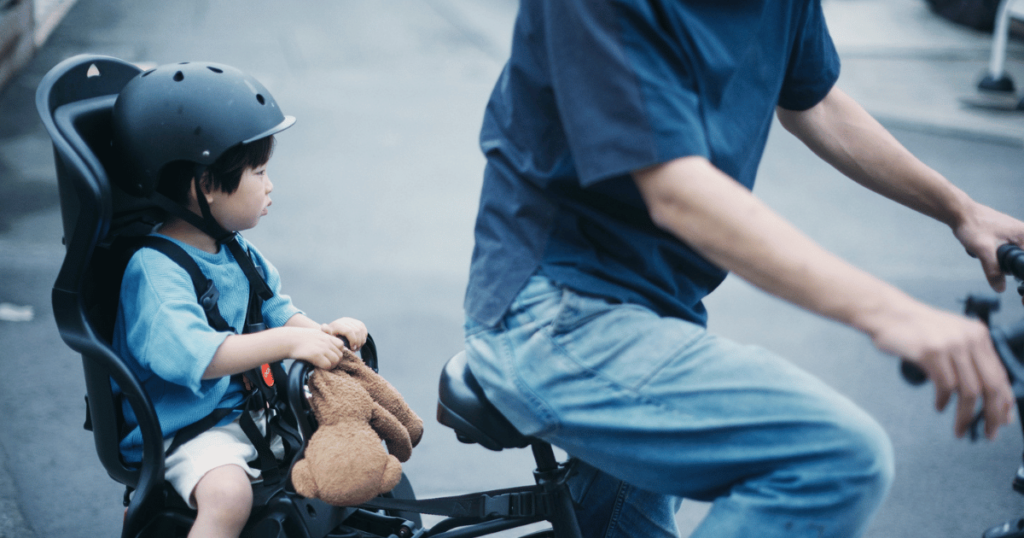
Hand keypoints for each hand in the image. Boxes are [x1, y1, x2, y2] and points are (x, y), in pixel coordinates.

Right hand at [284, 327, 346, 368]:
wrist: (289, 340)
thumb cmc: (299, 338)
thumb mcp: (315, 333)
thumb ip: (324, 335)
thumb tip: (328, 338)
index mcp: (326, 336)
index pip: (341, 345)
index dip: (337, 352)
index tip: (330, 355)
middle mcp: (326, 342)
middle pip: (340, 355)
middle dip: (335, 361)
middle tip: (326, 363)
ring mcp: (322, 348)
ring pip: (336, 361)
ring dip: (330, 366)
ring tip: (322, 366)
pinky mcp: (316, 355)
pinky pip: (328, 365)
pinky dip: (324, 368)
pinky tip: (318, 366)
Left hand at [321, 317, 367, 350]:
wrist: (334, 334)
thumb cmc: (331, 340)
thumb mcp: (328, 339)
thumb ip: (327, 334)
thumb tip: (324, 327)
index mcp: (337, 324)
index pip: (349, 331)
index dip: (353, 340)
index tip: (353, 348)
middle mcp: (344, 320)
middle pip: (357, 331)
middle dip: (358, 341)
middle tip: (356, 349)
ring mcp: (351, 320)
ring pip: (361, 330)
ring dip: (361, 340)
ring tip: (358, 347)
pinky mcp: (356, 322)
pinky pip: (363, 329)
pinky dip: (364, 337)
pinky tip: (360, 342)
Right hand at [869, 301, 1013, 438]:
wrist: (888, 313)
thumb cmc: (917, 330)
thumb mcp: (951, 337)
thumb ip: (969, 358)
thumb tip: (985, 393)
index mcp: (979, 335)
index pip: (1000, 374)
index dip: (1004, 402)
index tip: (1002, 420)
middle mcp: (970, 339)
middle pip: (991, 386)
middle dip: (992, 415)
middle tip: (988, 433)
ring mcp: (951, 345)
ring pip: (969, 390)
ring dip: (965, 415)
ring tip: (960, 429)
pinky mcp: (932, 351)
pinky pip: (945, 385)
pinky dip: (944, 400)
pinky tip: (940, 406)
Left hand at [953, 202, 1023, 292]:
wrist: (958, 212)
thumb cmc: (972, 225)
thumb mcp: (983, 250)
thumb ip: (993, 270)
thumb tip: (1000, 289)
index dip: (1018, 271)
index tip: (1008, 275)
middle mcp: (1023, 234)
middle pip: (1019, 260)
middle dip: (1005, 266)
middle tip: (988, 257)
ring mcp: (1013, 235)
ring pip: (1010, 257)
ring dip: (997, 261)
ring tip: (983, 248)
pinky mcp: (1004, 237)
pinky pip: (1003, 252)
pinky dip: (992, 255)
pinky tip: (981, 248)